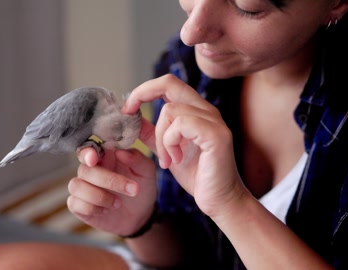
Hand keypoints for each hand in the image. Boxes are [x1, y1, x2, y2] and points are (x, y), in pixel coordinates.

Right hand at [67, 139, 156, 235]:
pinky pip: (75, 204)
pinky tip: (106, 210)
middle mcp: (90, 171)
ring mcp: (82, 188)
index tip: (94, 158)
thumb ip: (137, 159)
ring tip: (118, 203)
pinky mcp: (78, 206)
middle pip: (85, 170)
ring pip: (76, 186)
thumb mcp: (146, 172)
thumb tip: (120, 152)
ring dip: (100, 196)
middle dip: (109, 180)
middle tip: (133, 189)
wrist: (140, 215)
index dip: (87, 153)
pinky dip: (92, 208)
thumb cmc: (141, 188)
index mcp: (105, 158)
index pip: (88, 149)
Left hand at [123, 74, 246, 217]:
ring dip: (160, 137)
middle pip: (169, 82)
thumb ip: (152, 133)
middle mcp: (207, 110)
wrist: (220, 200)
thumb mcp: (167, 151)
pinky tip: (175, 160)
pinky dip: (170, 143)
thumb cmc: (197, 176)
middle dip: (141, 94)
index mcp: (196, 111)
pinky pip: (181, 124)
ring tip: (166, 159)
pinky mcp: (216, 135)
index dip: (144, 90)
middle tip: (128, 113)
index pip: (168, 84)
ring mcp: (214, 121)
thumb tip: (132, 118)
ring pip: (170, 110)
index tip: (127, 109)